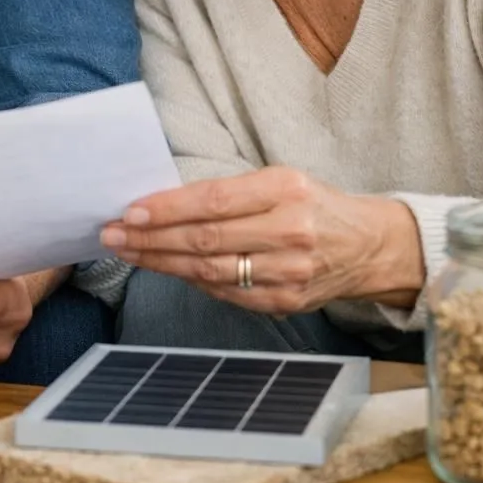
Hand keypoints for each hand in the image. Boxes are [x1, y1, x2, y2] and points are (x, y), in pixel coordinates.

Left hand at [99, 166, 423, 313]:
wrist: (370, 245)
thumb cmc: (314, 204)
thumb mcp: (280, 180)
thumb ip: (229, 192)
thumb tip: (164, 205)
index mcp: (286, 189)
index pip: (214, 201)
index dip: (167, 209)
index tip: (130, 212)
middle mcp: (290, 231)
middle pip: (206, 240)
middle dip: (151, 238)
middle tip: (112, 235)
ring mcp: (289, 272)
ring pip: (210, 271)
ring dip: (162, 263)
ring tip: (128, 253)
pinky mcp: (286, 302)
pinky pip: (227, 293)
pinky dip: (192, 282)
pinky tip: (167, 270)